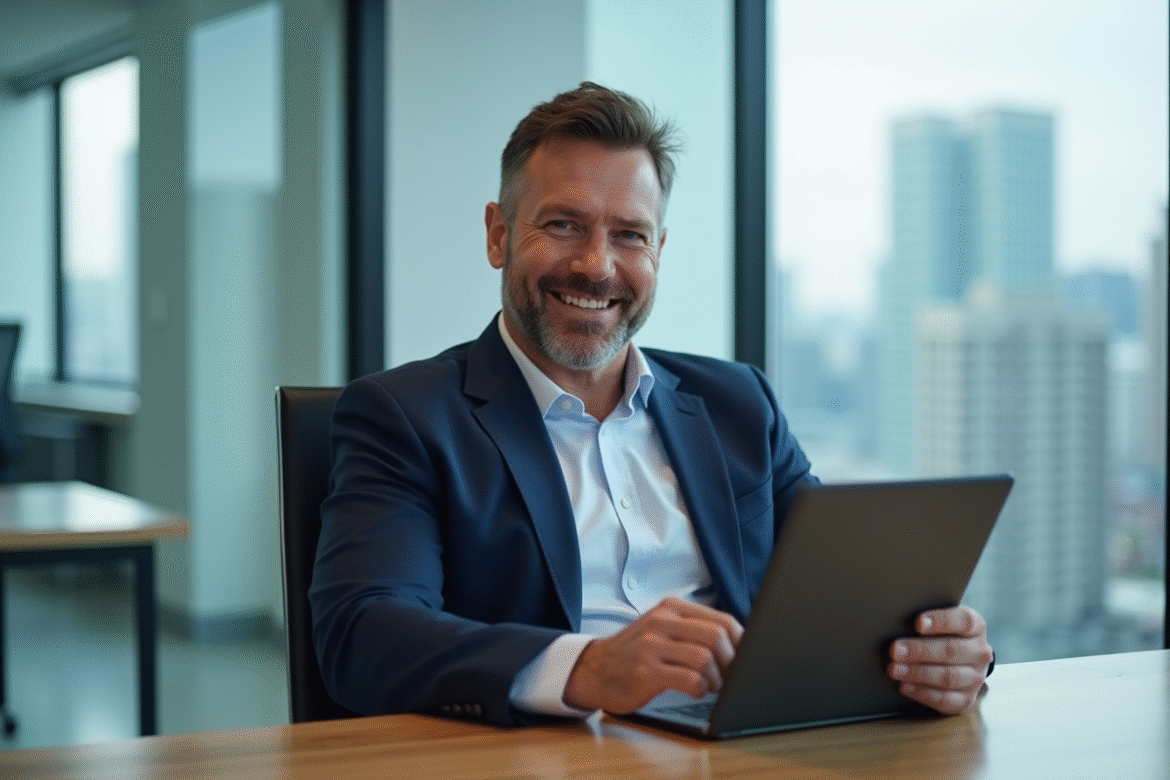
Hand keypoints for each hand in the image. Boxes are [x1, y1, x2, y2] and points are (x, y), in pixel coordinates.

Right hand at [562, 597, 743, 713]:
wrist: (595, 669)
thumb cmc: (636, 652)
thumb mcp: (662, 628)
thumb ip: (693, 629)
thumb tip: (739, 642)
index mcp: (671, 608)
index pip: (722, 619)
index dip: (741, 642)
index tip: (744, 658)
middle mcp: (661, 622)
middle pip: (717, 636)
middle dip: (731, 661)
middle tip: (728, 676)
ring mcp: (651, 646)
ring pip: (705, 657)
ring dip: (716, 678)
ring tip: (711, 685)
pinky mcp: (645, 671)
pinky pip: (689, 679)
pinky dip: (700, 689)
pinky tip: (694, 691)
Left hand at [887, 605, 991, 714]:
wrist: (961, 661)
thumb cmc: (942, 635)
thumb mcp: (940, 622)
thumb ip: (926, 621)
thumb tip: (898, 620)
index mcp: (976, 627)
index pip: (963, 621)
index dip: (941, 621)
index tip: (918, 623)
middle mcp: (979, 652)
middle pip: (951, 650)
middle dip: (920, 650)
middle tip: (894, 650)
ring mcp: (975, 678)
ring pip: (948, 677)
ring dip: (918, 673)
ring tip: (895, 669)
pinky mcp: (967, 699)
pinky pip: (945, 699)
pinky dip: (923, 693)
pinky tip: (905, 686)